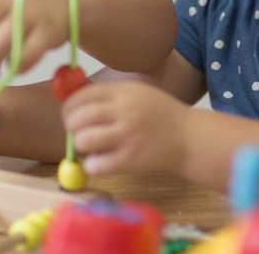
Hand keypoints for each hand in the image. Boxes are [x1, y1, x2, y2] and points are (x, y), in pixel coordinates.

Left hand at [62, 81, 191, 175]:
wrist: (190, 138)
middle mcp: (125, 112)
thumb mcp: (137, 93)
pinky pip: (96, 165)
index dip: (68, 107)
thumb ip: (108, 96)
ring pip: (83, 140)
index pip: (82, 95)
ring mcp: (128, 136)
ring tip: (89, 147)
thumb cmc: (161, 115)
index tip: (68, 115)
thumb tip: (72, 102)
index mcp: (124, 93)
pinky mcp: (131, 160)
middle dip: (71, 127)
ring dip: (80, 146)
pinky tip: (100, 162)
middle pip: (79, 118)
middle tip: (77, 133)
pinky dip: (91, 165)